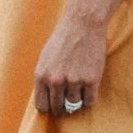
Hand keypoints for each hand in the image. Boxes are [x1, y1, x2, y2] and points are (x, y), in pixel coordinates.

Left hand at [33, 8, 109, 123]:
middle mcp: (55, 81)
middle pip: (58, 108)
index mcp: (41, 75)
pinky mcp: (91, 80)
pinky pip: (89, 101)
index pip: (42, 106)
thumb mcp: (45, 58)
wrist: (83, 24)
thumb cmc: (64, 39)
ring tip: (80, 89)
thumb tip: (46, 99)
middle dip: (63, 107)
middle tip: (68, 102)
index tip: (55, 105)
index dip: (49, 107)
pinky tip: (89, 89)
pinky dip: (89, 98)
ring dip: (77, 101)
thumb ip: (44, 78)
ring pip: (75, 105)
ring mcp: (74, 81)